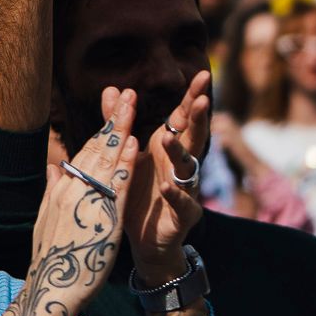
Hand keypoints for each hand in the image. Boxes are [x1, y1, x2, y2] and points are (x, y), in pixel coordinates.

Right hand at [0, 89, 135, 315]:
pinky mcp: (102, 219)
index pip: (85, 152)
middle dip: (114, 119)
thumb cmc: (51, 259)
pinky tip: (134, 145)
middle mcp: (72, 190)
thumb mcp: (47, 220)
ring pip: (107, 160)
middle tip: (128, 93)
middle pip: (96, 148)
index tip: (113, 108)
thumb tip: (55, 168)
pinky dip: (125, 163)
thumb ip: (54, 191)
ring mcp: (86, 202)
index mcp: (62, 190)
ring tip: (133, 106)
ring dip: (121, 131)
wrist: (51, 289)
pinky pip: (115, 186)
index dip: (101, 129)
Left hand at [125, 72, 207, 284]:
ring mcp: (185, 190)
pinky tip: (166, 186)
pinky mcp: (183, 216)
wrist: (144, 240)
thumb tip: (112, 90)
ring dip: (178, 152)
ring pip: (187, 168)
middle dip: (198, 118)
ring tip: (166, 138)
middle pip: (193, 137)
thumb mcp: (127, 155)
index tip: (202, 75)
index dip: (192, 98)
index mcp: (168, 148)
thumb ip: (119, 124)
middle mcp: (180, 165)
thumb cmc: (139, 192)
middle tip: (203, 99)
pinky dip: (175, 195)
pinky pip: (182, 203)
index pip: (183, 118)